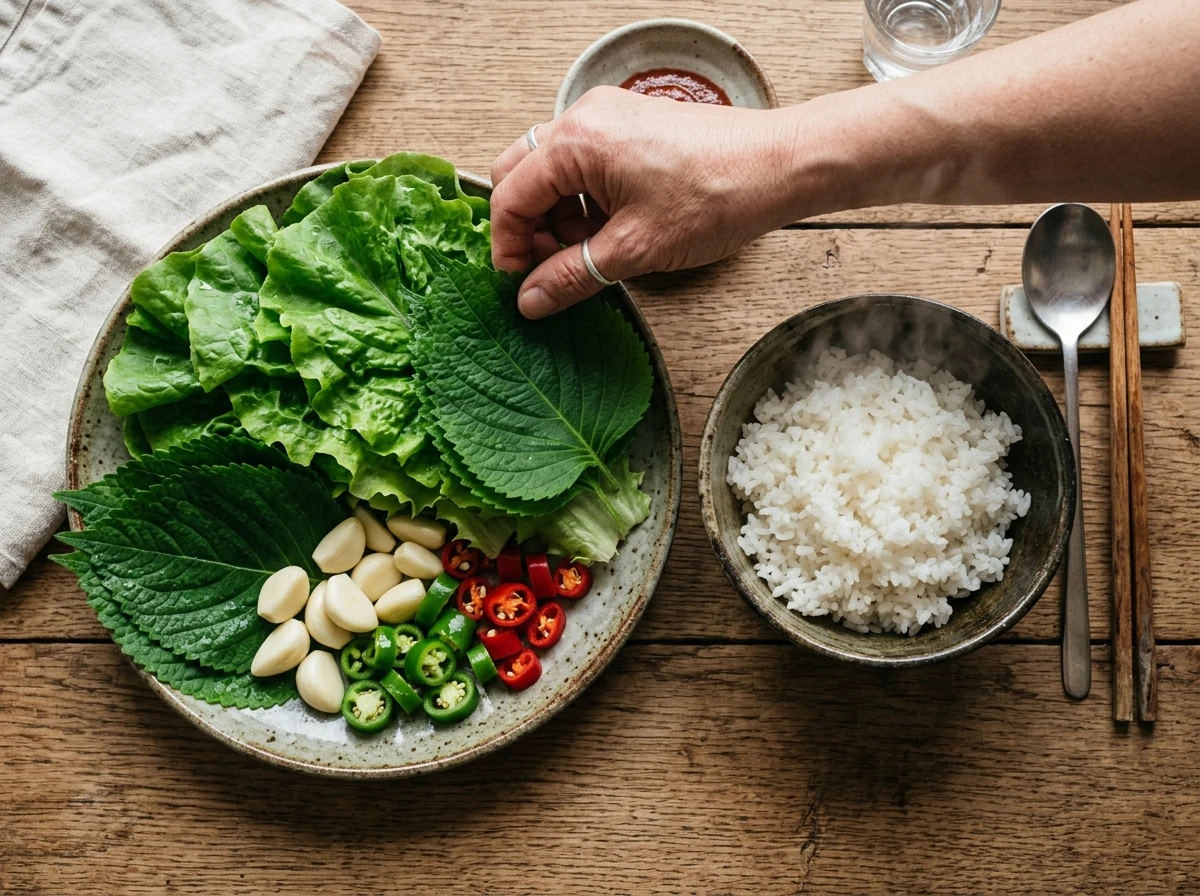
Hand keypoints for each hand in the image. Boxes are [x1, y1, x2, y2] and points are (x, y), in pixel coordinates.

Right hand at [490, 87, 797, 317]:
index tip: (520, 283)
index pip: (510, 195)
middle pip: (522, 174)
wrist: (780, 167)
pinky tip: (613, 231)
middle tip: (549, 267)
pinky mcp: (633, 127)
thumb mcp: (634, 250)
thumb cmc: (717, 196)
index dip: (508, 246)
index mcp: (577, 141)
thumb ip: (571, 276)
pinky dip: (586, 200)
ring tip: (593, 252)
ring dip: (559, 216)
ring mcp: (610, 117)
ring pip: (553, 171)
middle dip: (529, 226)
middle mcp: (586, 118)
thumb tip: (531, 301)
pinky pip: (586, 164)